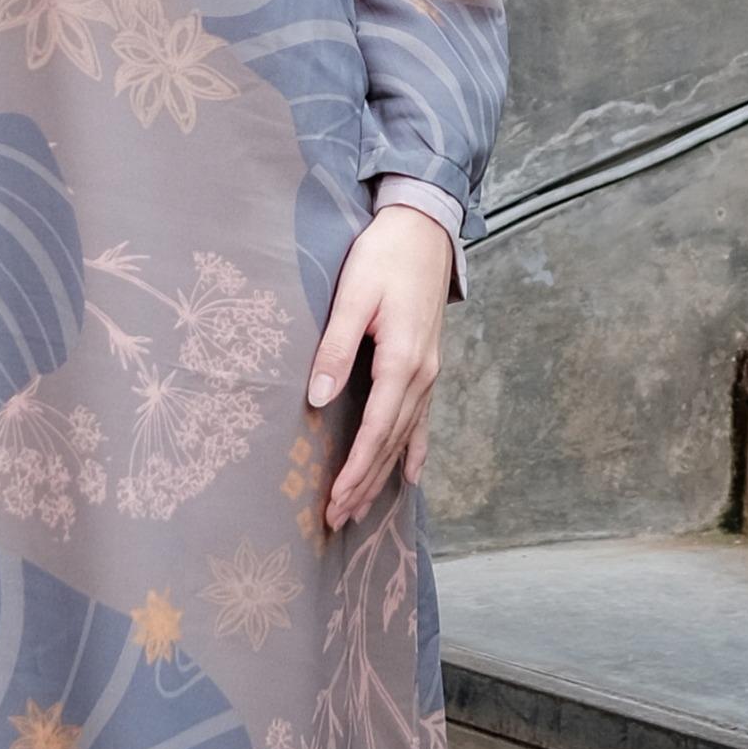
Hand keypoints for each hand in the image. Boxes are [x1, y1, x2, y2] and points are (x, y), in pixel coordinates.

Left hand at [307, 206, 457, 533]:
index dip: (355, 470)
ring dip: (382, 475)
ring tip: (360, 509)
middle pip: (391, 443)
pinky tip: (411, 477)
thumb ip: (336, 349)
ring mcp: (430, 373)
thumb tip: (317, 398)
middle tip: (336, 520)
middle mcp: (423, 376)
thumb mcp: (354, 297)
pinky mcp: (429, 365)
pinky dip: (414, 452)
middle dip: (364, 484)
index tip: (334, 500)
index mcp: (404, 362)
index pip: (375, 431)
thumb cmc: (385, 256)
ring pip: (405, 437)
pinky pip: (422, 421)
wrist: (425, 228)